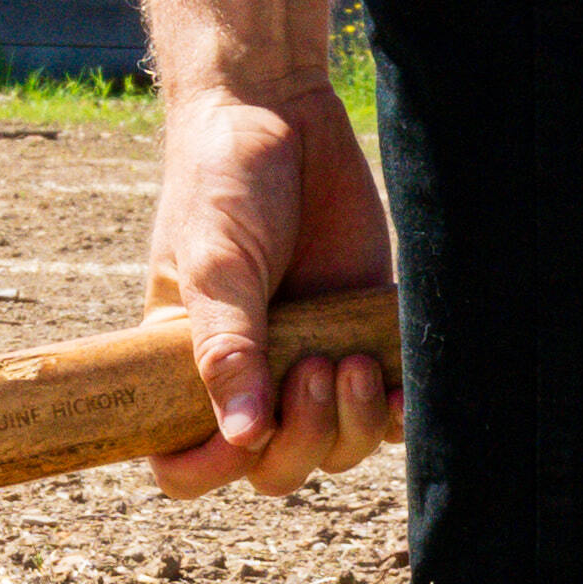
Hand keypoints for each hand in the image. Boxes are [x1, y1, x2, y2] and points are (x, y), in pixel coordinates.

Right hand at [148, 75, 400, 501]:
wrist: (281, 114)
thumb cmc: (222, 182)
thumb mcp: (215, 263)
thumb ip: (225, 348)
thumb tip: (240, 437)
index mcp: (186, 365)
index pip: (182, 461)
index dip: (208, 469)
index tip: (245, 437)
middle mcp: (247, 375)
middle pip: (272, 468)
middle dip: (300, 440)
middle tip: (314, 366)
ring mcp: (306, 361)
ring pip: (332, 450)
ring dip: (348, 423)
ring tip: (352, 357)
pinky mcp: (361, 337)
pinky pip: (384, 416)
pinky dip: (396, 417)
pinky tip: (400, 384)